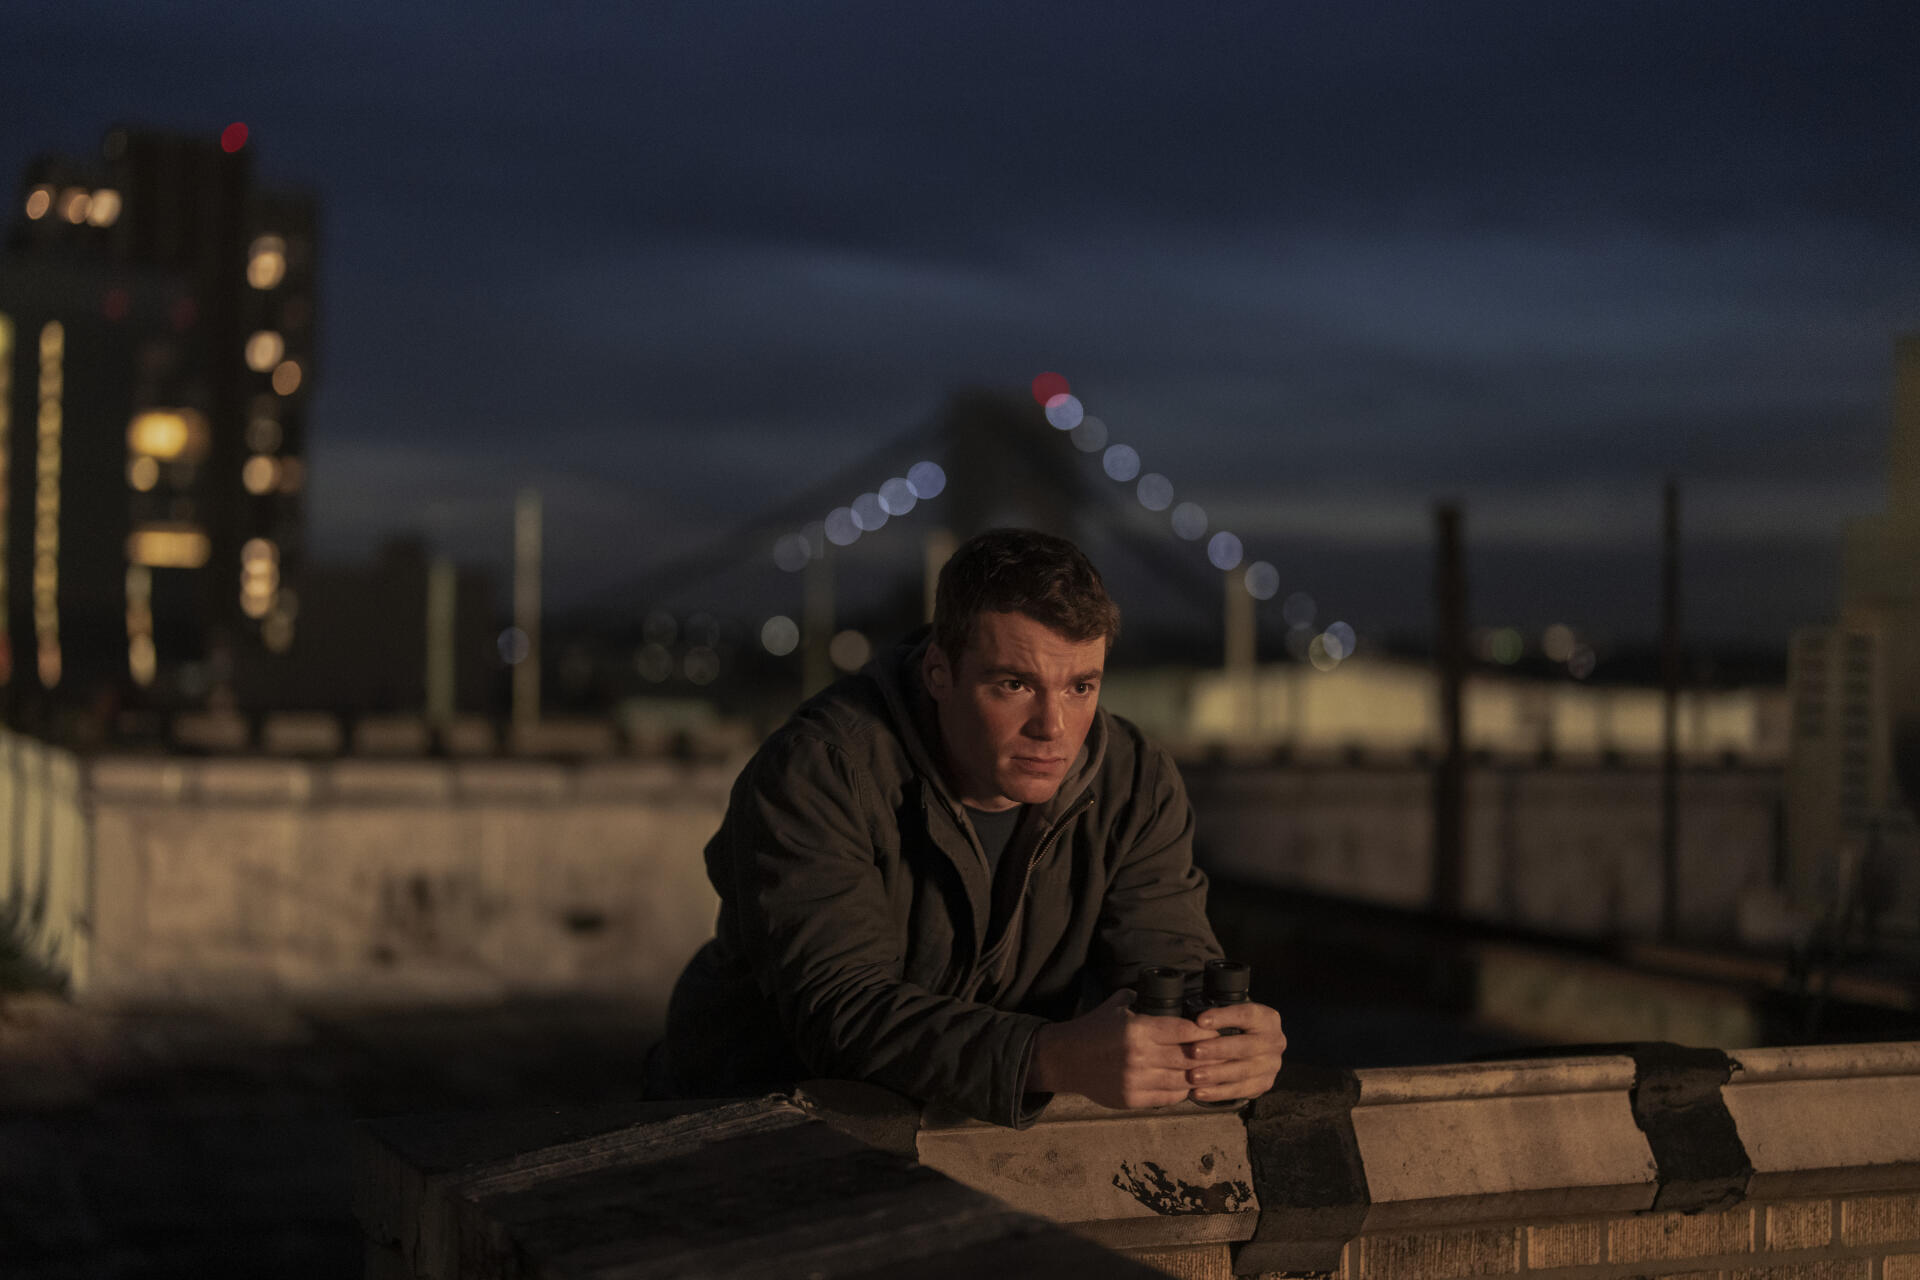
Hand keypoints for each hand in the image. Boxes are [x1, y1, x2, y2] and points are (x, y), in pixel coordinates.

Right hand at [1026, 989, 1217, 1109]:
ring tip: (1211, 1070)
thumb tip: (1170, 996)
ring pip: (1182, 1080)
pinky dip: (1181, 1091)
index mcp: (1138, 1029)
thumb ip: (1143, 999)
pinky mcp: (1132, 1099)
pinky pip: (1168, 1097)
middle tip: (1222, 1052)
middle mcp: (1139, 1056)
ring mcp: (1136, 1080)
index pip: (1185, 1031)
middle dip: (1209, 1055)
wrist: (1066, 1059)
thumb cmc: (1094, 1029)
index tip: (1215, 1032)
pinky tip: (1188, 1083)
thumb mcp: (1117, 1004)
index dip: (1205, 1032)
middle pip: (1188, 1057)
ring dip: (1199, 1076)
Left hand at [1184, 1001, 1285, 1102]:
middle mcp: (1274, 1042)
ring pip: (1242, 1072)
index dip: (1223, 1017)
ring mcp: (1271, 1066)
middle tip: (1194, 1051)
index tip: (1199, 1021)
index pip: (1246, 1015)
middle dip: (1217, 1049)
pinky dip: (1217, 1093)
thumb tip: (1196, 1023)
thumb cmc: (1236, 1027)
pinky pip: (1240, 1091)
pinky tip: (1199, 1092)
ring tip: (1193, 1076)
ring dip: (1215, 1075)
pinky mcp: (1263, 1084)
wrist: (1254, 1048)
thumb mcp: (1231, 1015)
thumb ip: (1218, 1017)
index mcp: (1266, 1019)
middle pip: (1245, 1046)